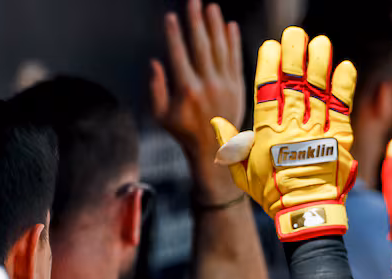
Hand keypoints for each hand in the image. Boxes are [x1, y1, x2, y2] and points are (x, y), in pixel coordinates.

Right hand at [150, 0, 244, 198]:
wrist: (214, 150)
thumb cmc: (184, 132)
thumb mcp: (161, 115)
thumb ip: (156, 89)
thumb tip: (154, 62)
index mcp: (187, 91)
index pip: (179, 55)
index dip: (174, 35)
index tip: (171, 17)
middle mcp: (208, 85)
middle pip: (201, 46)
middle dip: (196, 21)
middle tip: (193, 0)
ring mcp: (225, 85)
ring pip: (220, 49)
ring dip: (215, 25)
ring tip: (210, 6)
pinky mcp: (238, 87)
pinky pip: (235, 59)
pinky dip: (233, 42)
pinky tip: (229, 25)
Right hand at [211, 27, 357, 239]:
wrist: (305, 215)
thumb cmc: (272, 196)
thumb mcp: (243, 174)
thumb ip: (231, 147)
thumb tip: (218, 122)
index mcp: (267, 132)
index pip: (266, 89)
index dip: (268, 64)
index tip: (270, 46)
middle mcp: (292, 126)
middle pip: (292, 82)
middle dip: (294, 54)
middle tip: (296, 33)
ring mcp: (317, 130)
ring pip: (317, 89)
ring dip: (319, 63)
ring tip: (320, 42)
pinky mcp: (339, 138)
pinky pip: (342, 107)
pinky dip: (344, 86)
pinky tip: (345, 66)